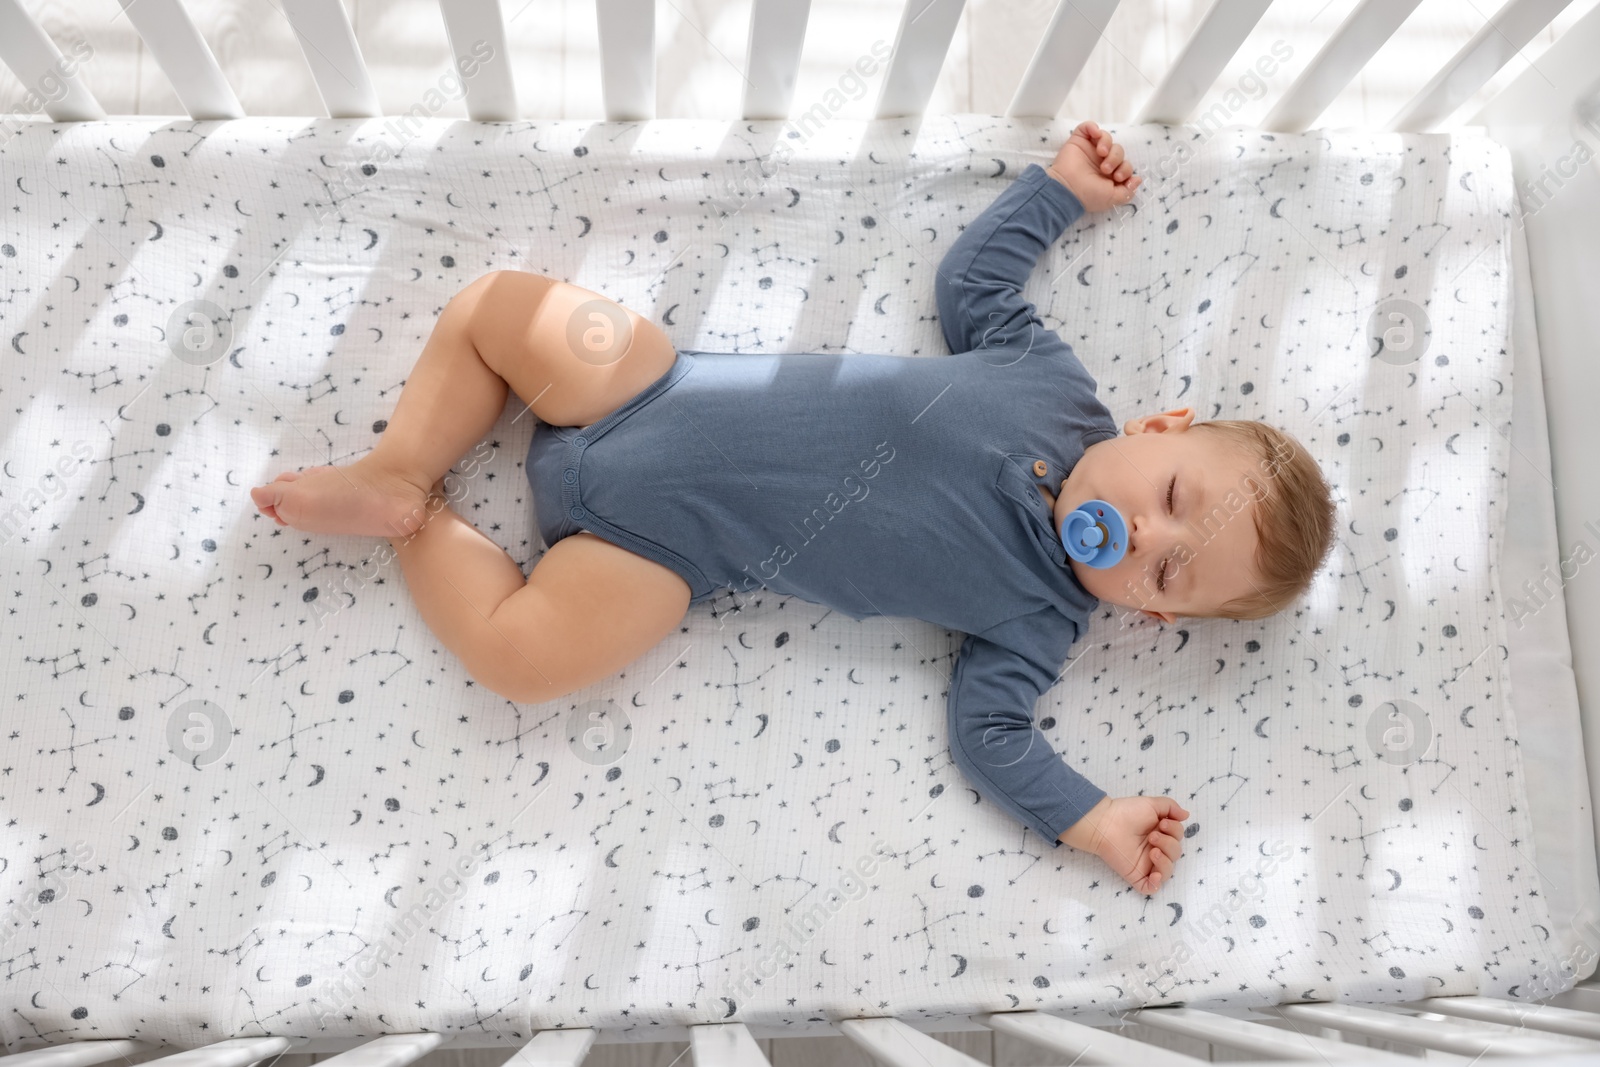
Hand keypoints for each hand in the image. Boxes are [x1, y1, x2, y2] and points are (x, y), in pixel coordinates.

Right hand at [1047, 120, 1141, 211]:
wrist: (1067, 189)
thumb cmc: (1088, 195)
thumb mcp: (1112, 199)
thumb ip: (1128, 191)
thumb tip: (1138, 179)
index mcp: (1108, 175)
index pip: (1125, 165)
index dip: (1126, 169)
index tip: (1118, 177)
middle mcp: (1100, 161)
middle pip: (1118, 150)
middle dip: (1116, 158)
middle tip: (1106, 169)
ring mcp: (1089, 150)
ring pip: (1106, 138)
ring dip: (1107, 144)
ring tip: (1101, 152)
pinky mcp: (1078, 141)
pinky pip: (1088, 127)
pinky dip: (1092, 127)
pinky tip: (1095, 134)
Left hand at [1060, 794, 1189, 892]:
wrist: (1105, 823)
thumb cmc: (1127, 812)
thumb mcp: (1152, 804)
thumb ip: (1171, 807)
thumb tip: (1187, 815)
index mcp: (1160, 834)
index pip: (1178, 838)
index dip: (1175, 831)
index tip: (1162, 824)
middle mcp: (1155, 850)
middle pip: (1175, 854)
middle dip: (1168, 844)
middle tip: (1152, 836)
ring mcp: (1146, 864)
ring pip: (1167, 872)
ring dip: (1165, 862)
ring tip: (1152, 851)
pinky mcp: (1136, 875)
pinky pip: (1151, 888)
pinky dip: (1156, 885)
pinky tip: (1154, 875)